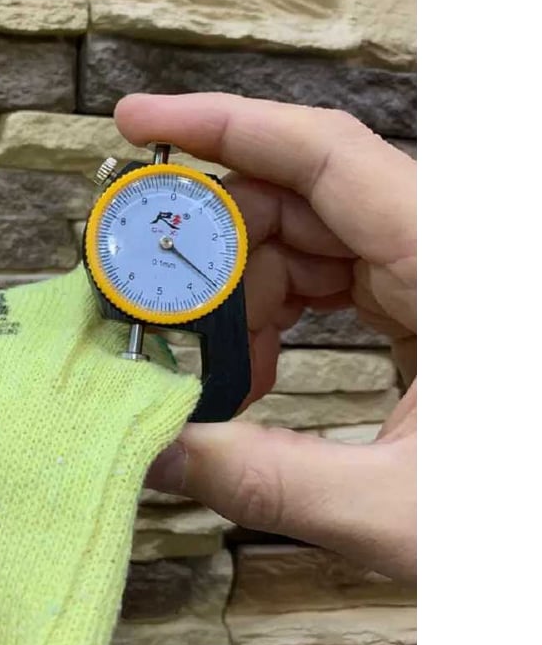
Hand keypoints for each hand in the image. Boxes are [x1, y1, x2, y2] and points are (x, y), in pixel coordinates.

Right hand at [118, 93, 415, 581]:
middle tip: (150, 304)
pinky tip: (250, 370)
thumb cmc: (527, 523)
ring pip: (307, 241)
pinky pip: (328, 282)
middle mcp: (444, 251)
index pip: (326, 152)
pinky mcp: (423, 307)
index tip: (142, 121)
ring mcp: (433, 276)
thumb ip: (265, 480)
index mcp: (456, 265)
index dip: (225, 125)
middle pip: (300, 198)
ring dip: (240, 295)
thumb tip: (155, 449)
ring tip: (207, 367)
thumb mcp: (399, 510)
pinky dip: (273, 317)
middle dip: (214, 248)